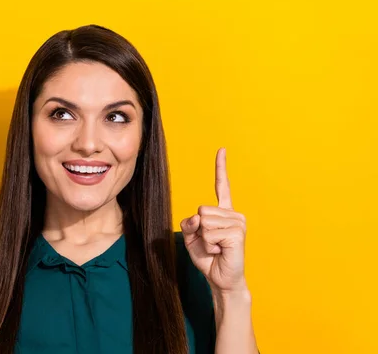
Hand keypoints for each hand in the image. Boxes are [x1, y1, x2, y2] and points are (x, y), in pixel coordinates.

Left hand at [180, 148, 247, 292]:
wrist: (220, 278)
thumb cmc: (207, 257)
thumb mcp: (191, 237)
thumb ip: (189, 223)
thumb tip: (198, 217)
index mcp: (223, 212)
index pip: (222, 185)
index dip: (221, 167)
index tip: (222, 149)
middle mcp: (233, 214)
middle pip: (201, 209)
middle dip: (199, 229)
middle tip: (210, 243)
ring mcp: (238, 223)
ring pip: (204, 222)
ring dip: (204, 239)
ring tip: (216, 248)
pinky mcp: (237, 234)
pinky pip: (209, 234)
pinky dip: (209, 246)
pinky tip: (220, 251)